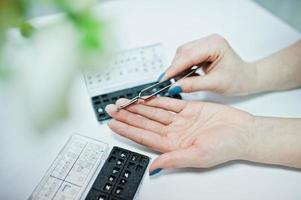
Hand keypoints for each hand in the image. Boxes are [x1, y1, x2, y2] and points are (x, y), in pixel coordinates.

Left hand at [105, 97, 254, 173]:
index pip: (144, 137)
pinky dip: (156, 100)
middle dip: (127, 116)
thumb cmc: (226, 147)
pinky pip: (169, 103)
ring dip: (138, 107)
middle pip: (145, 123)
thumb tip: (154, 167)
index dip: (127, 130)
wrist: (244, 132)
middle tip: (111, 109)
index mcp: (173, 146)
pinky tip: (144, 98)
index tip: (113, 124)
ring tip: (123, 102)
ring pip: (154, 112)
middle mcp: (174, 133)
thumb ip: (173, 159)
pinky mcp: (189, 109)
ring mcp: (181, 120)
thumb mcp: (198, 156)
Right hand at [162, 34, 257, 95]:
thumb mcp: (215, 84)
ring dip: (177, 67)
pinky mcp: (202, 50)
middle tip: (166, 83)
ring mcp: (205, 44)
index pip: (189, 55)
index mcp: (215, 45)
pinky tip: (181, 76)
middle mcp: (209, 41)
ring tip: (174, 81)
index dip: (174, 68)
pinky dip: (181, 67)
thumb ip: (193, 85)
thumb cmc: (238, 79)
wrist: (246, 78)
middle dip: (174, 68)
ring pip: (182, 53)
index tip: (164, 79)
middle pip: (183, 52)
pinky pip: (186, 56)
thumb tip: (174, 87)